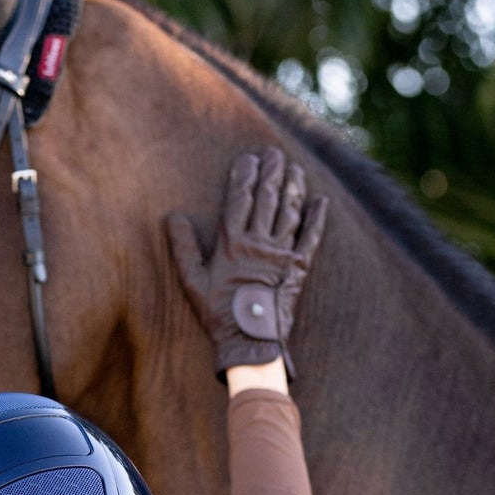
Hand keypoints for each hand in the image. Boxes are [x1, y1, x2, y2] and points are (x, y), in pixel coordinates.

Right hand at [167, 148, 326, 380]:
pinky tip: (321, 202)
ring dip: (294, 187)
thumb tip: (173, 217)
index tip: (247, 158)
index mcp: (232, 244)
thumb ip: (183, 248)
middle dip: (271, 173)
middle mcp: (258, 243)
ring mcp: (281, 254)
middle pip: (267, 199)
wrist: (249, 341)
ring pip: (290, 212)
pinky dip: (317, 219)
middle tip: (274, 153)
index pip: (239, 200)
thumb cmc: (217, 314)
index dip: (243, 176)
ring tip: (295, 169)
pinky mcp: (299, 268)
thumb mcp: (192, 282)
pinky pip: (310, 238)